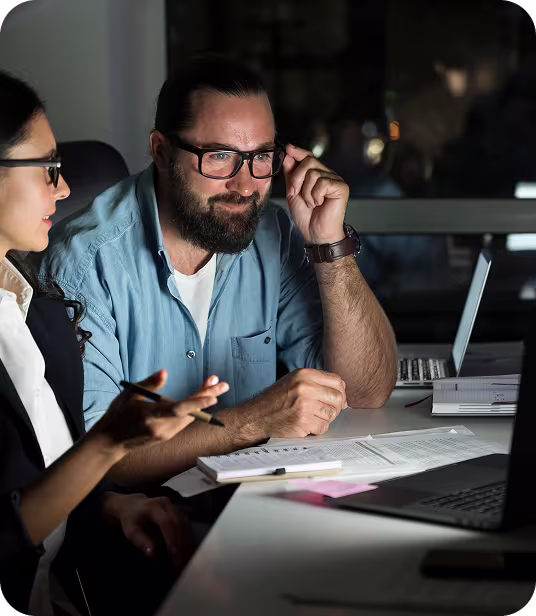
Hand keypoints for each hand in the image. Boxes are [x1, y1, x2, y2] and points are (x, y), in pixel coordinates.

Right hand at [90, 371, 228, 454]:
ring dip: (202, 401)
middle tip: (223, 384)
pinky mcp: (167, 436)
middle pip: (190, 412)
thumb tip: (165, 372)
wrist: (109, 444)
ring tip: (214, 383)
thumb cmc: (117, 415)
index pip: (178, 410)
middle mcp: (161, 428)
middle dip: (207, 396)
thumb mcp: (129, 395)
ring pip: (190, 416)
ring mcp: (165, 434)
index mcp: (150, 416)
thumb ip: (149, 384)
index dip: (197, 403)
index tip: (213, 396)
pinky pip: (184, 420)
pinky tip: (201, 396)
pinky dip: (194, 408)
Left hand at [101, 492, 193, 568]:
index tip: (172, 554)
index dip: (171, 538)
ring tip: (185, 558)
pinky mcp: (177, 510)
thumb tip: (153, 554)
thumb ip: (141, 541)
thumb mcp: (131, 530)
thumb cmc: (131, 519)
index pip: (166, 522)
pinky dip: (187, 537)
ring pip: (185, 523)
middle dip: (181, 542)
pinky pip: (186, 523)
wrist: (133, 504)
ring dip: (186, 541)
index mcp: (152, 507)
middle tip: (181, 560)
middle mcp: (165, 503)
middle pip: (179, 522)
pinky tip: (186, 550)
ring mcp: (173, 505)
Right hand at [241, 368, 346, 437]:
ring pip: (332, 414)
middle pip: (338, 397)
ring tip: (311, 416)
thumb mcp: (293, 380)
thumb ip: (315, 381)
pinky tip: (306, 424)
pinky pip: (323, 427)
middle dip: (336, 406)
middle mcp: (305, 387)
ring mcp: (305, 405)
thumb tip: (341, 389)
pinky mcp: (303, 421)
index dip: (340, 391)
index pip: (336, 380)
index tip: (337, 398)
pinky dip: (317, 428)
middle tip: (326, 410)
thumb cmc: (275, 399)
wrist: (256, 416)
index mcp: (304, 374)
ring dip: (325, 418)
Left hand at [283, 144, 349, 244]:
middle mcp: (327, 175)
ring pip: (313, 173)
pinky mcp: (341, 187)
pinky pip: (322, 183)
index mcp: (317, 175)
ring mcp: (335, 180)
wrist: (315, 232)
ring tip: (311, 203)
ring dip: (306, 192)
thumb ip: (291, 175)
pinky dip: (315, 195)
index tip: (288, 149)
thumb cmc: (306, 216)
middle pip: (309, 162)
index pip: (308, 157)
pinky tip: (319, 203)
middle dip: (297, 178)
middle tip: (296, 193)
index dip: (298, 152)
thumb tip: (288, 156)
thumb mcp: (293, 192)